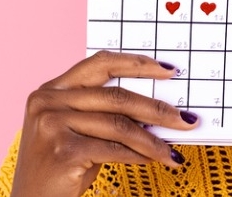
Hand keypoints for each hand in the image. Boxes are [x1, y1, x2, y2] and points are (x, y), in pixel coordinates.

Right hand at [10, 51, 197, 196]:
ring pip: (118, 125)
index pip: (101, 63)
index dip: (138, 64)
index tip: (169, 70)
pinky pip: (113, 149)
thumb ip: (103, 111)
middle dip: (156, 108)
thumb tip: (155, 107)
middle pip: (115, 96)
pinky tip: (152, 160)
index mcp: (51, 88)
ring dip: (152, 140)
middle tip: (184, 118)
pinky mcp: (62, 150)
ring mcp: (52, 124)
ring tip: (171, 150)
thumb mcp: (76, 130)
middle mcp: (47, 101)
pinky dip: (138, 155)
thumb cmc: (59, 167)